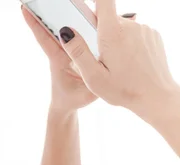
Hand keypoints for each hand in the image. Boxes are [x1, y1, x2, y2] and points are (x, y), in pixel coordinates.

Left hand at [22, 6, 96, 112]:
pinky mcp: (78, 49)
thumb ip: (97, 77)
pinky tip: (95, 10)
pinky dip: (85, 21)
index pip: (44, 38)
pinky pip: (80, 32)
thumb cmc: (73, 99)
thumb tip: (111, 57)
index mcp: (58, 59)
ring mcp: (69, 49)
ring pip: (66, 27)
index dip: (34, 23)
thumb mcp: (88, 92)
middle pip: (53, 27)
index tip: (23, 8)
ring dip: (65, 12)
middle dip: (47, 10)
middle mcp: (62, 50)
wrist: (68, 105)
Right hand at [56, 0, 179, 120]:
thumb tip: (66, 31)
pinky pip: (134, 34)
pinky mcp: (152, 35)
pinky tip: (129, 63)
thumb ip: (78, 52)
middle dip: (100, 32)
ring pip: (121, 28)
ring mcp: (144, 29)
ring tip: (116, 64)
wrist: (156, 97)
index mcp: (112, 33)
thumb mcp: (93, 76)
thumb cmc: (123, 90)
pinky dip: (128, 44)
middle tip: (100, 58)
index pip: (103, 1)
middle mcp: (130, 26)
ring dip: (114, 40)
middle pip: (108, 18)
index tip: (86, 3)